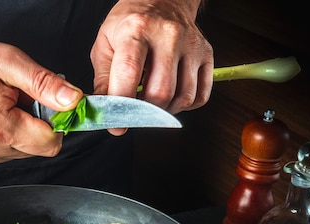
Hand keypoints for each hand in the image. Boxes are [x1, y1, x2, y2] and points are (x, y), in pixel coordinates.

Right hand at [0, 0, 83, 172]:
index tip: (56, 109)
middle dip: (35, 126)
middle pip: (35, 150)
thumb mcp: (5, 60)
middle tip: (17, 98)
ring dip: (15, 131)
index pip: (50, 143)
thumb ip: (43, 84)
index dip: (57, 124)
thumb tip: (74, 104)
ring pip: (15, 154)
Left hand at [91, 0, 213, 133]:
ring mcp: (191, 45)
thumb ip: (102, 79)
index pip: (129, 74)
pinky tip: (171, 97)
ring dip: (164, 111)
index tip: (116, 125)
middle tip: (135, 111)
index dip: (121, 106)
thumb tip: (104, 111)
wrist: (162, 0)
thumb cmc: (130, 24)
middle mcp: (168, 36)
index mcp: (136, 30)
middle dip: (144, 112)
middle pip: (160, 92)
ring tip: (152, 102)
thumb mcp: (105, 44)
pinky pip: (200, 96)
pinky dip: (184, 106)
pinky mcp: (207, 54)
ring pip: (183, 98)